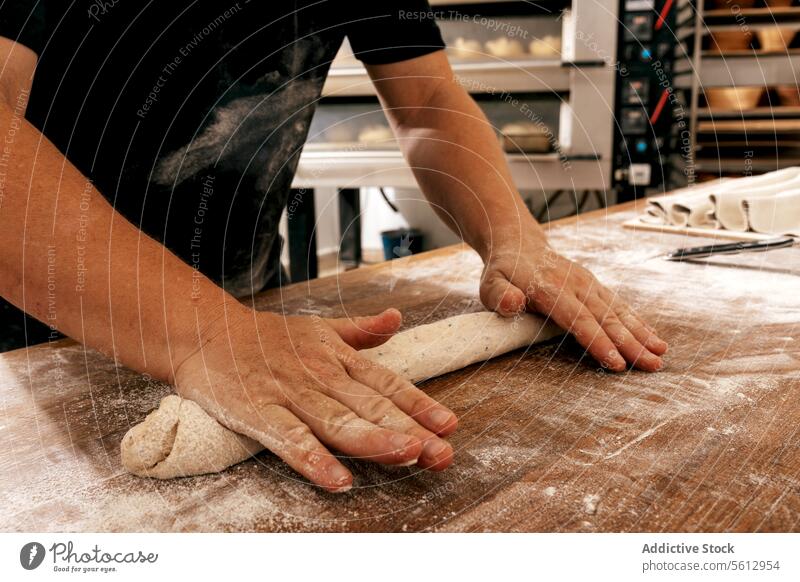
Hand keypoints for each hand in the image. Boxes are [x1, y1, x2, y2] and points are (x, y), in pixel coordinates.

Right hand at [173, 305, 457, 491]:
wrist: (205, 331)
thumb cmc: (266, 336)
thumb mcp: (319, 327)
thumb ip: (360, 330)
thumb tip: (397, 319)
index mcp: (337, 358)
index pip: (386, 384)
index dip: (419, 405)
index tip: (449, 425)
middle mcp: (320, 375)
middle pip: (370, 407)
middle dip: (409, 430)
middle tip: (441, 453)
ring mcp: (289, 394)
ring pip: (337, 421)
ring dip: (373, 440)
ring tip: (406, 455)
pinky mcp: (257, 411)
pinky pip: (289, 439)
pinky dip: (313, 459)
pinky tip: (338, 480)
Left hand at [479, 235, 667, 371]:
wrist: (519, 244)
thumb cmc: (503, 272)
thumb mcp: (490, 283)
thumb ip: (500, 295)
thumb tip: (512, 303)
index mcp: (551, 289)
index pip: (578, 319)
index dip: (598, 341)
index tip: (617, 363)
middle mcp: (575, 285)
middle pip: (606, 319)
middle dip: (631, 344)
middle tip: (652, 366)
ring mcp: (588, 284)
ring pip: (618, 312)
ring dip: (641, 334)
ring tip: (661, 354)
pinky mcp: (595, 286)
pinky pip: (620, 305)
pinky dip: (638, 322)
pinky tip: (653, 338)